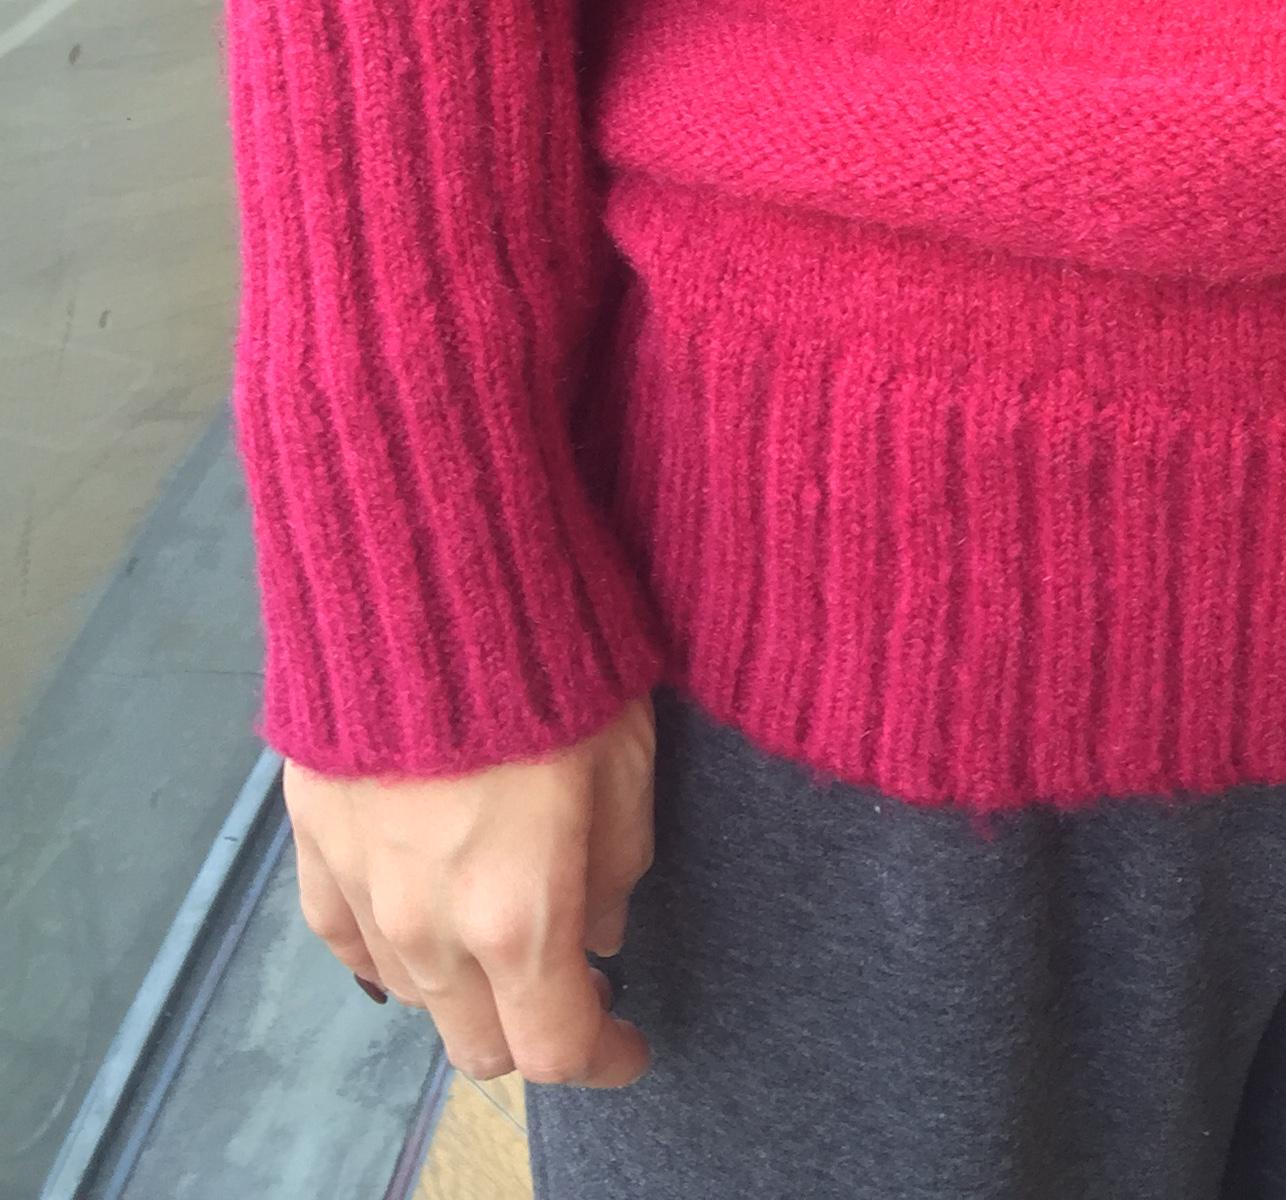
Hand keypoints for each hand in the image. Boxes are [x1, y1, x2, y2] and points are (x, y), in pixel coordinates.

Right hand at [285, 694, 656, 1087]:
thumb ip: (619, 863)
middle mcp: (431, 928)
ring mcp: (362, 893)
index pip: (556, 1047)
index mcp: (519, 915)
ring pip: (415, 996)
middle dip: (531, 1026)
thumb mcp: (627, 756)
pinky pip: (349, 939)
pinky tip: (422, 911)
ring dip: (464, 985)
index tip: (631, 1042)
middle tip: (571, 979)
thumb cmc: (551, 655)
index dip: (605, 1057)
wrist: (424, 571)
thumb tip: (602, 932)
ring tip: (501, 926)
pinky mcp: (313, 845)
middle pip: (478, 1042)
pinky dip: (391, 947)